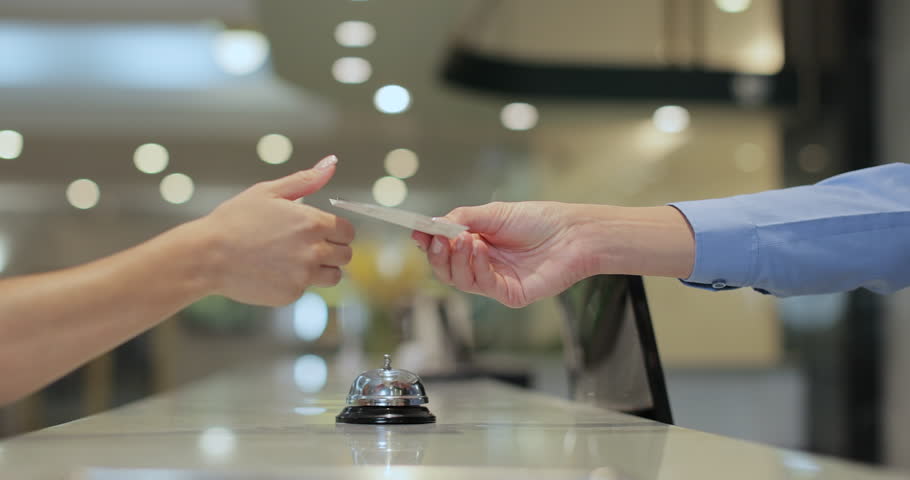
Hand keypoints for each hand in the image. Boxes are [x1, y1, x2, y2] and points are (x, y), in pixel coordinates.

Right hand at [197, 155, 354, 305]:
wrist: (207, 256)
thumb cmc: (235, 220)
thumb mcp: (268, 191)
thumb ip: (305, 179)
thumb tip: (332, 163)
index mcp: (312, 223)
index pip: (347, 232)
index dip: (337, 231)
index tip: (322, 231)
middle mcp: (313, 250)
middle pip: (345, 255)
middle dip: (333, 250)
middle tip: (308, 245)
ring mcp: (303, 275)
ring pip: (334, 276)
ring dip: (322, 269)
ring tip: (295, 260)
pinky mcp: (291, 294)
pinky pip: (307, 289)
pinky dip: (296, 282)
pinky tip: (274, 271)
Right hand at [412, 202, 594, 307]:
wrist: (572, 234)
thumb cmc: (539, 221)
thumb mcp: (494, 213)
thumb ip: (461, 219)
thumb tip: (431, 224)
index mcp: (476, 243)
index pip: (443, 248)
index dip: (428, 242)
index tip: (417, 231)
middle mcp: (482, 264)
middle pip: (445, 268)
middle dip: (437, 253)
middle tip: (438, 238)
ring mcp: (494, 280)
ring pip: (459, 279)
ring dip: (457, 259)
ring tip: (464, 239)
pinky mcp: (508, 294)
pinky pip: (482, 285)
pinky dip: (477, 266)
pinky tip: (481, 249)